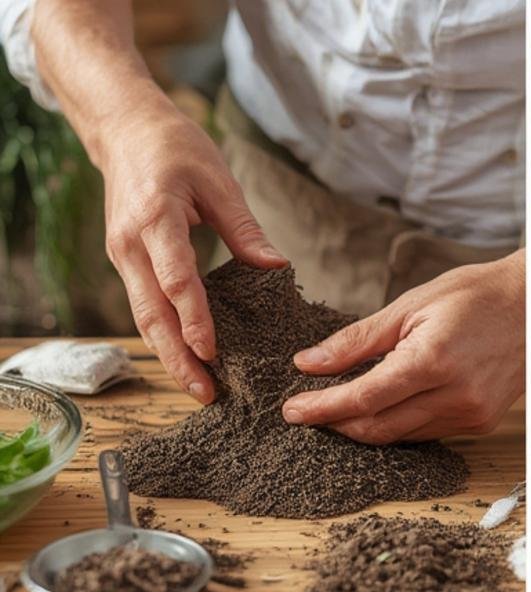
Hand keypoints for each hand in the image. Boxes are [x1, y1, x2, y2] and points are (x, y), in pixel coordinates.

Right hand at [99, 97, 287, 402]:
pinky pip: (143, 308)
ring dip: (168, 357)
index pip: (175, 278)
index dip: (194, 318)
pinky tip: (186, 361)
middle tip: (205, 393)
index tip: (212, 352)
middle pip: (152, 313)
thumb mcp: (216, 179)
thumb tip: (276, 268)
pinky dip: (163, 338)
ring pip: (143, 318)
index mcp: (155, 217)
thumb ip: (244, 228)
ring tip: (198, 389)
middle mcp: (130, 244)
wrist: (122, 128)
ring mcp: (123, 256)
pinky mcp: (125, 263)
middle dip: (177, 357)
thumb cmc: (173, 147)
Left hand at [281, 253, 524, 441]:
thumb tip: (308, 362)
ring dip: (364, 427)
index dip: (323, 408)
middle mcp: (454, 396)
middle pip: (378, 427)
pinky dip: (396, 425)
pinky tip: (379, 410)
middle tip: (306, 413)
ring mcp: (469, 414)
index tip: (292, 411)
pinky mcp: (478, 424)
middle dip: (337, 423)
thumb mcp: (408, 306)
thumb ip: (357, 340)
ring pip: (400, 437)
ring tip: (336, 410)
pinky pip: (424, 434)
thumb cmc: (470, 295)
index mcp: (432, 360)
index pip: (364, 397)